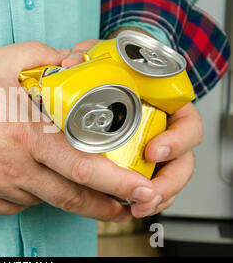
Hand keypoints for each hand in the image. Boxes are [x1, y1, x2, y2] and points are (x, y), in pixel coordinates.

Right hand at [0, 41, 157, 220]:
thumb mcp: (2, 61)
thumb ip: (46, 59)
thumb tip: (74, 61)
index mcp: (25, 137)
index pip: (85, 168)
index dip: (118, 184)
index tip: (140, 190)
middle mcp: (13, 170)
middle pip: (70, 198)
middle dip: (105, 206)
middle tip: (124, 206)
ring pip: (43, 200)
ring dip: (67, 197)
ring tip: (81, 190)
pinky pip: (15, 204)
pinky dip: (30, 194)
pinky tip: (28, 177)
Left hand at [61, 37, 201, 218]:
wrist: (101, 80)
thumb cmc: (110, 68)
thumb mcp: (103, 55)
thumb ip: (92, 54)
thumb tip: (74, 61)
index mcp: (165, 105)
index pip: (187, 124)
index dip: (178, 141)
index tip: (153, 151)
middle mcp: (163, 129)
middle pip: (181, 161)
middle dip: (168, 183)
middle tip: (148, 194)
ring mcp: (150, 149)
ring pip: (164, 179)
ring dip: (153, 198)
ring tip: (137, 208)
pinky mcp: (132, 163)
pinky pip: (143, 186)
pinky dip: (137, 199)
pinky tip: (124, 207)